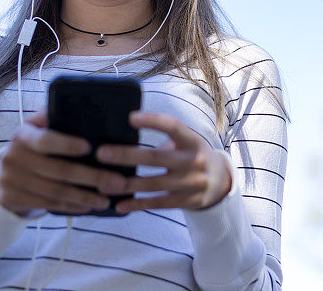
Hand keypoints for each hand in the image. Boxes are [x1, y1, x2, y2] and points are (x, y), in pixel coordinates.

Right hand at [0, 108, 126, 216]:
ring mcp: (11, 179)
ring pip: (56, 191)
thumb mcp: (37, 130)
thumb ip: (55, 119)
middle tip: (116, 182)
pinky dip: (71, 206)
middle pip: (58, 169)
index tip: (89, 148)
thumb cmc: (32, 148)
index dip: (66, 144)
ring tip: (107, 199)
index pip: (45, 140)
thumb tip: (92, 109)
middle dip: (91, 176)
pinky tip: (88, 206)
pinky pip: (48, 203)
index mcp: (23, 134)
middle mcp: (14, 156)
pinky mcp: (12, 198)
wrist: (2, 173)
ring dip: (85, 196)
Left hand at [96, 111, 232, 213]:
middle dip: (127, 155)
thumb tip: (124, 136)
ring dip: (126, 184)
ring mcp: (191, 183)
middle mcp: (193, 161)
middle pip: (155, 157)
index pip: (173, 126)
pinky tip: (120, 205)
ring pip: (153, 184)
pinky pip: (158, 203)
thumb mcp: (186, 141)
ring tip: (103, 183)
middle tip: (101, 153)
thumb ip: (163, 139)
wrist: (220, 181)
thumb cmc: (192, 154)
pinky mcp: (187, 201)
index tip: (130, 117)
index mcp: (191, 140)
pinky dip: (137, 205)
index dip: (153, 121)